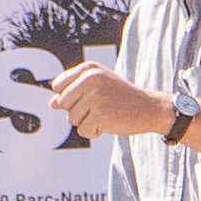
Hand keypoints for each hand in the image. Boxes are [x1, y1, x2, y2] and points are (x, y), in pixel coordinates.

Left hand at [48, 60, 173, 141]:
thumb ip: (73, 92)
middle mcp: (90, 79)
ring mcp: (95, 97)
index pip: (58, 85)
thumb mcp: (98, 87)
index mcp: (88, 69)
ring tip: (105, 114)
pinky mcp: (100, 115)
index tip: (86, 97)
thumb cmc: (121, 97)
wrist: (149, 108)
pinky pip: (83, 131)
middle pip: (63, 103)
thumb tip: (52, 104)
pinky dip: (94, 132)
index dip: (68, 96)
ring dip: (87, 122)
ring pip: (72, 119)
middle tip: (99, 107)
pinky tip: (109, 124)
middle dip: (77, 111)